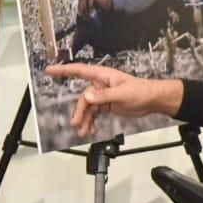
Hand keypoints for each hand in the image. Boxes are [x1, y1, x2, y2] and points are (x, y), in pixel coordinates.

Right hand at [45, 63, 182, 137]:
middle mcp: (100, 84)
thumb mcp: (123, 93)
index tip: (50, 70)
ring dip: (85, 120)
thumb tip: (87, 97)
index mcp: (102, 76)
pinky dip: (92, 122)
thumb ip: (104, 96)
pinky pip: (94, 113)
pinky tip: (91, 130)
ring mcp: (103, 95)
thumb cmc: (141, 91)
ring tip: (84, 132)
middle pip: (83, 98)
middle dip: (80, 111)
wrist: (152, 100)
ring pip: (88, 108)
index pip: (79, 71)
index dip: (63, 70)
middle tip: (77, 123)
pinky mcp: (107, 104)